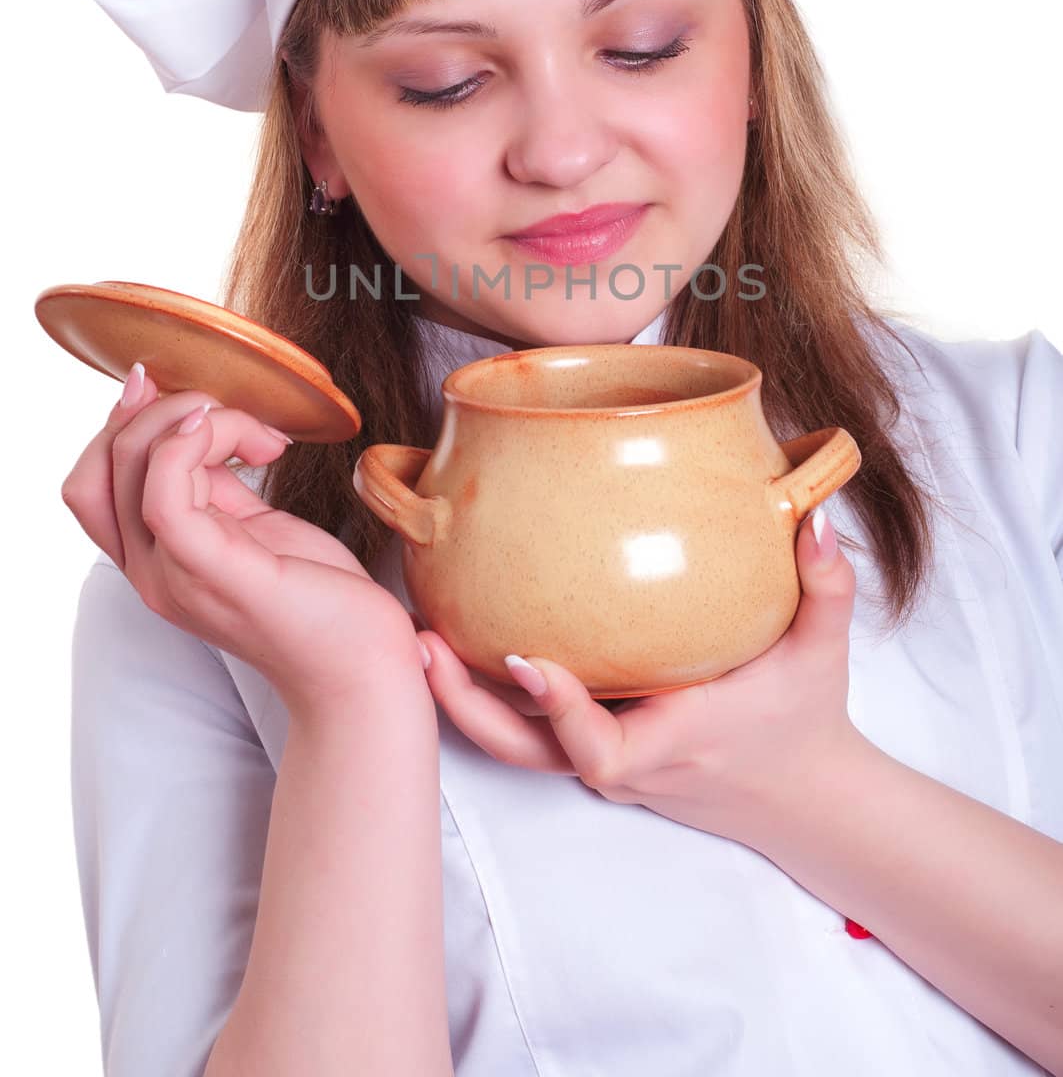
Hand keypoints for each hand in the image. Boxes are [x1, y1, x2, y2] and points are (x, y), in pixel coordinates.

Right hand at [61, 365, 423, 716]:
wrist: (363, 668)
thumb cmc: (319, 597)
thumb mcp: (257, 527)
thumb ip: (215, 486)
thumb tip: (194, 426)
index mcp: (155, 562)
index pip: (92, 483)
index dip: (125, 425)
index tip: (192, 399)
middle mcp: (151, 574)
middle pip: (100, 468)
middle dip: (158, 412)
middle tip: (229, 413)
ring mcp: (175, 578)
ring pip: (134, 464)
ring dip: (196, 418)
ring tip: (260, 434)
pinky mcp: (214, 572)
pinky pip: (165, 493)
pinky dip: (198, 442)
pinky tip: (254, 442)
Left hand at [416, 509, 863, 849]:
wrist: (799, 796)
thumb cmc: (804, 718)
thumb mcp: (823, 651)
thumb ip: (826, 584)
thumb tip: (814, 515)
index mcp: (672, 738)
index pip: (598, 745)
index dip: (556, 707)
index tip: (520, 656)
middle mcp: (624, 759)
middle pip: (524, 752)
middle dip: (465, 705)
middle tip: (422, 641)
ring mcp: (602, 762)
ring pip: (514, 747)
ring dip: (460, 698)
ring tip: (418, 636)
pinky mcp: (593, 751)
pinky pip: (529, 732)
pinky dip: (488, 695)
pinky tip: (457, 639)